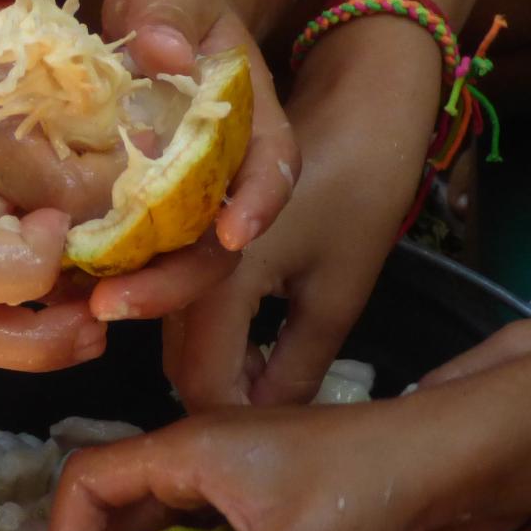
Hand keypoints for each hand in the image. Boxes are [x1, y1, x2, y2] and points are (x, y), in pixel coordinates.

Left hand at [85, 0, 301, 329]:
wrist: (153, 24)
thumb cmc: (172, 3)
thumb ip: (169, 11)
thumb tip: (163, 50)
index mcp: (253, 124)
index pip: (273, 167)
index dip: (259, 204)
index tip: (234, 233)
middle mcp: (225, 177)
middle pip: (220, 244)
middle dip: (178, 280)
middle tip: (122, 302)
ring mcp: (186, 203)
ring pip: (178, 264)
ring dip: (141, 294)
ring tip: (91, 310)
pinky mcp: (147, 216)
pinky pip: (136, 257)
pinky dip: (108, 279)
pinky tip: (68, 296)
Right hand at [154, 2, 445, 408]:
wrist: (356, 93)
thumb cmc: (361, 184)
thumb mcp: (339, 292)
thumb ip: (295, 368)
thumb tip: (267, 423)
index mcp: (214, 282)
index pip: (201, 387)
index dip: (238, 422)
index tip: (280, 437)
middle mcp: (174, 263)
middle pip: (177, 365)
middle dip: (223, 396)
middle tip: (280, 409)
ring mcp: (169, 243)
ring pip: (172, 334)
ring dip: (215, 363)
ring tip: (272, 375)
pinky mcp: (176, 227)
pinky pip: (177, 299)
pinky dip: (209, 328)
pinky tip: (257, 334)